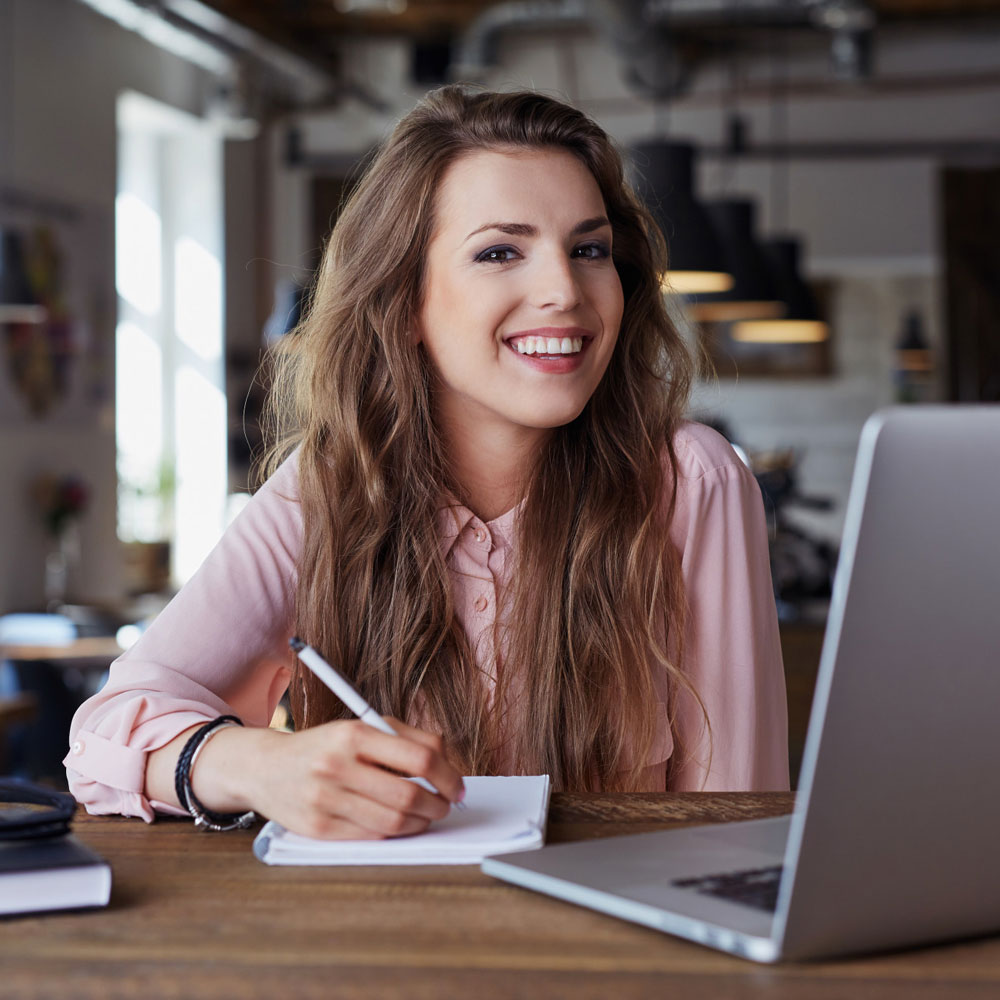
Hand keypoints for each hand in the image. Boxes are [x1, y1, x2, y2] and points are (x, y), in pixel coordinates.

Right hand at [239, 718, 465, 839]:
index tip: (457, 786)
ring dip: (421, 822)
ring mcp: (325, 799)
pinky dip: (395, 832)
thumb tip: (449, 764)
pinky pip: (372, 835)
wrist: (265, 768)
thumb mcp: (362, 726)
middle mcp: (337, 765)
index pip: (420, 757)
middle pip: (409, 794)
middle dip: (438, 804)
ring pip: (394, 821)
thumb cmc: (326, 746)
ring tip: (426, 815)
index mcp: (354, 734)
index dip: (448, 776)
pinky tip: (400, 824)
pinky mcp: (318, 828)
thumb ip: (407, 738)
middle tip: (446, 805)